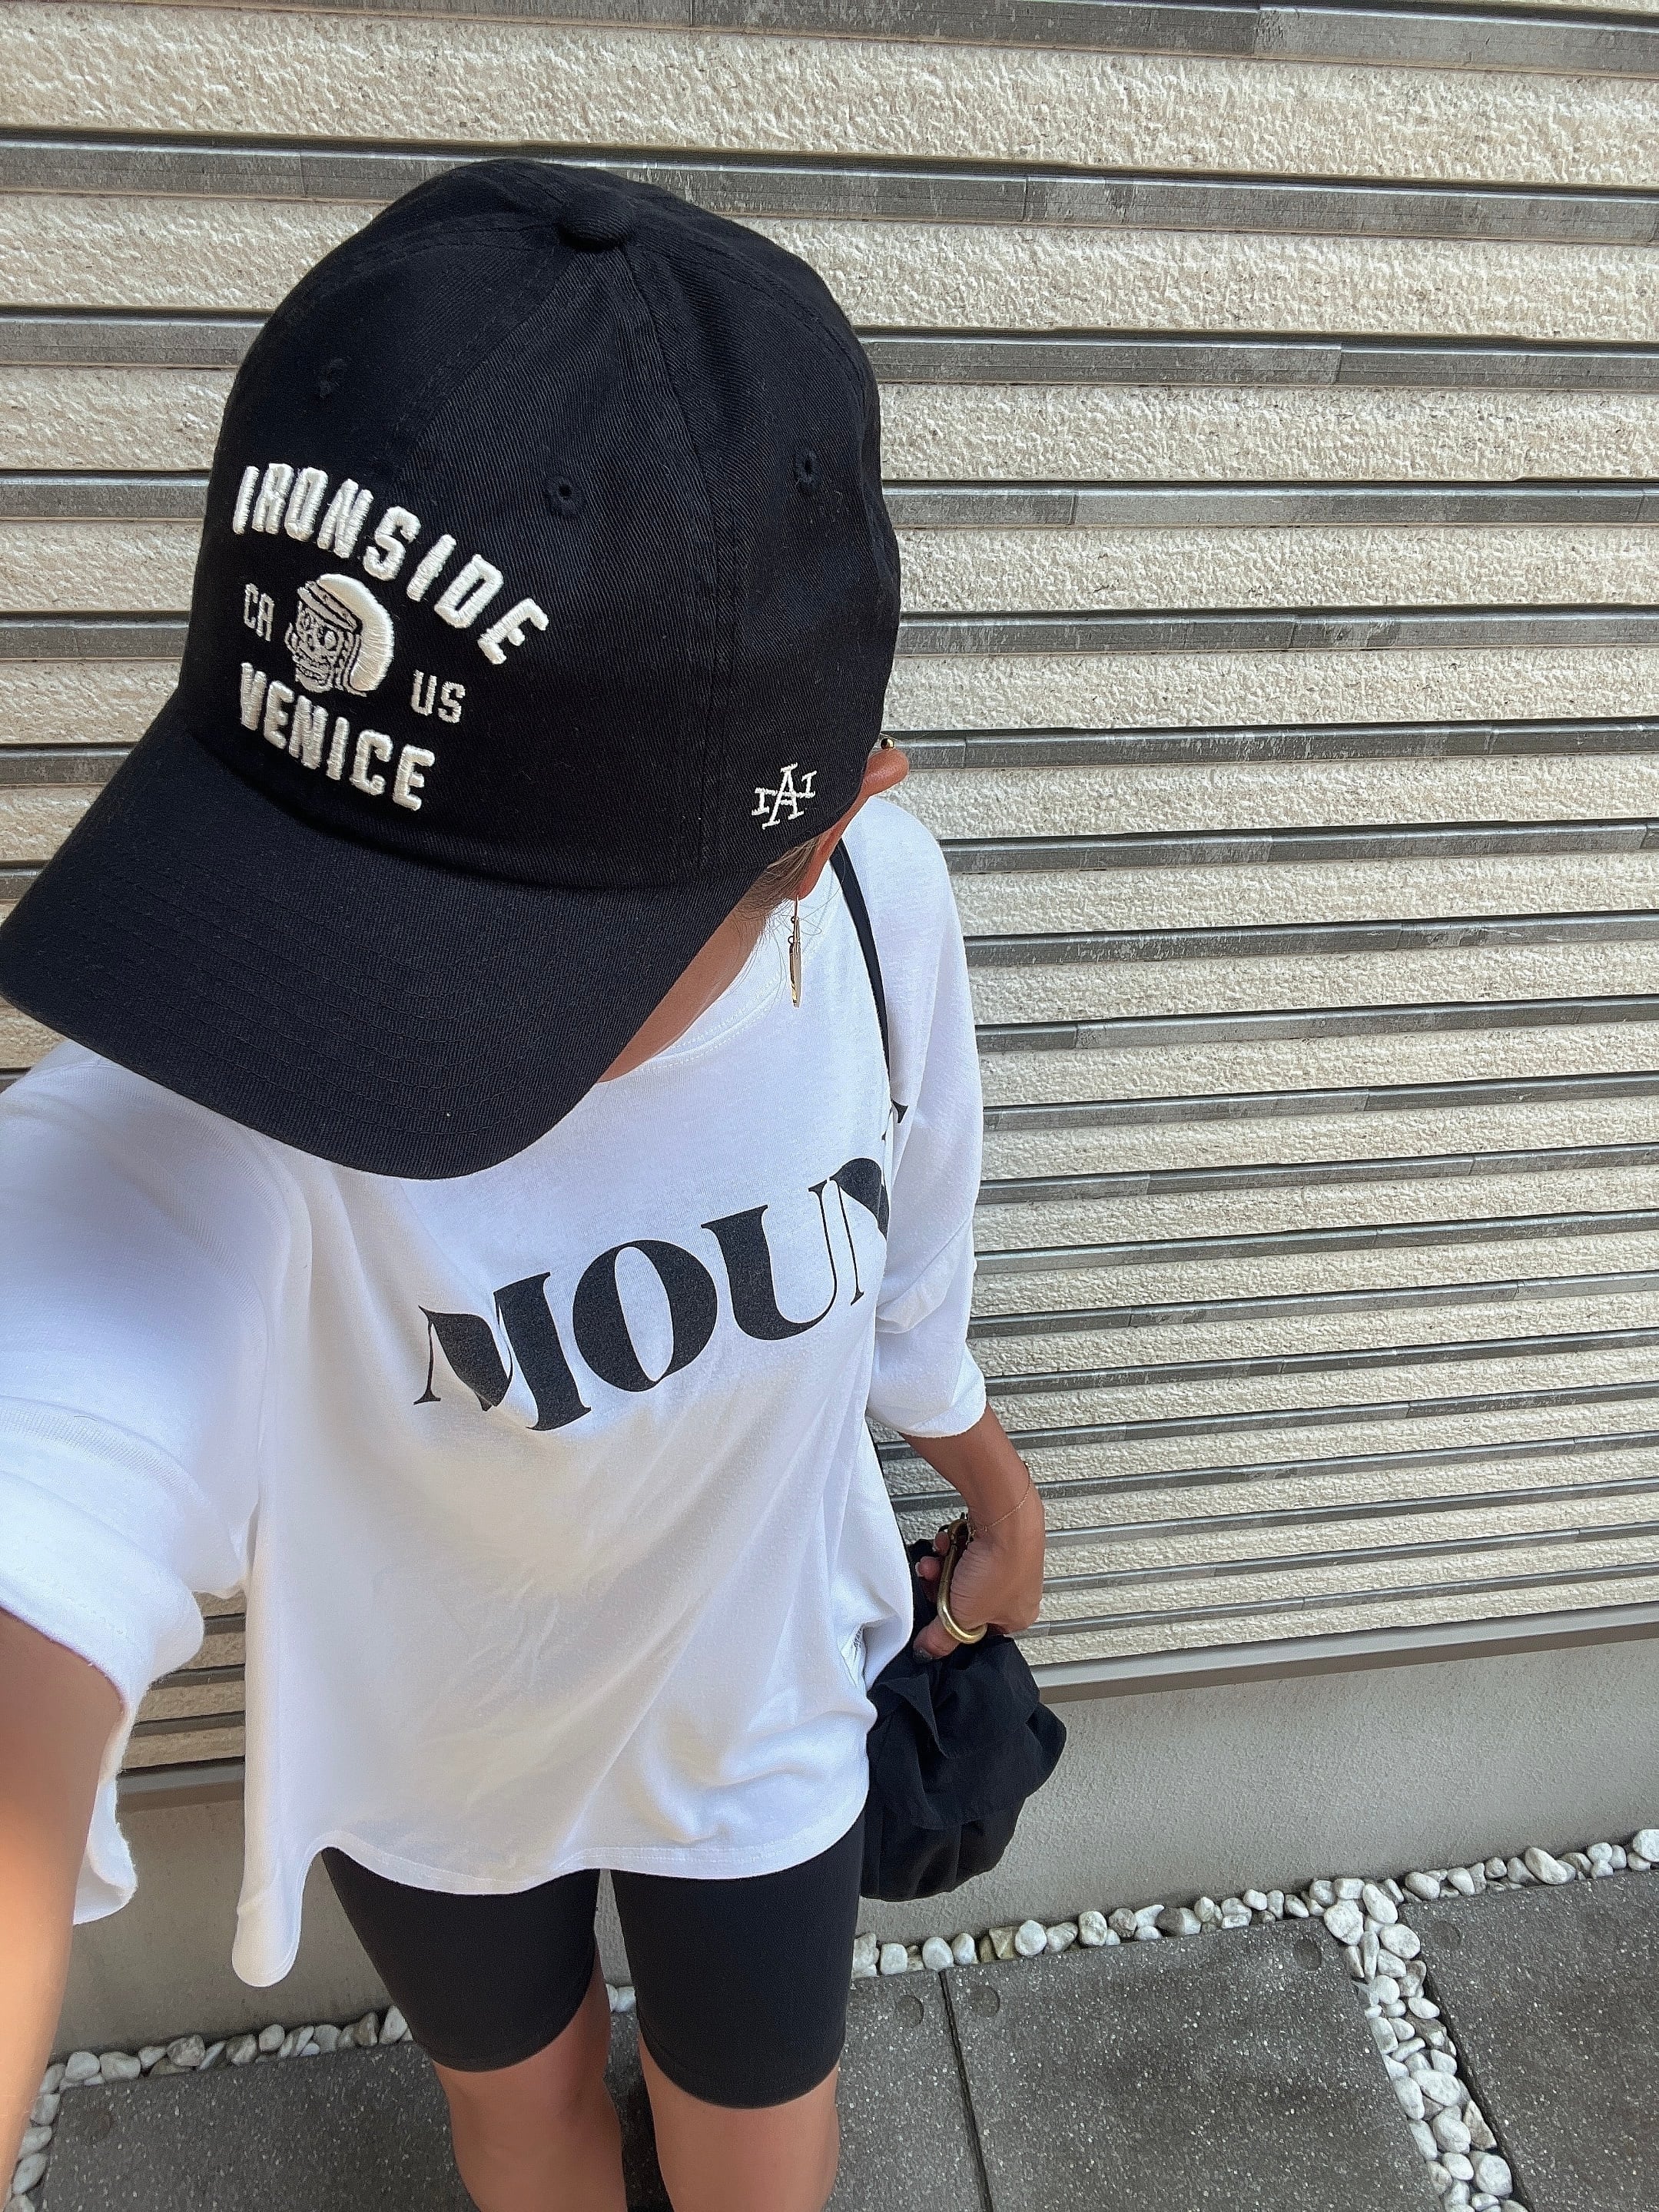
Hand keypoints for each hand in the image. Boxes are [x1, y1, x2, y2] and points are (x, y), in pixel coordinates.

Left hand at [912, 1498, 1044, 1659]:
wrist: (1004, 1520)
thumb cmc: (1000, 1569)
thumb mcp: (962, 1617)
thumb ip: (942, 1638)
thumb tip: (928, 1652)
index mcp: (1018, 1618)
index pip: (979, 1632)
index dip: (953, 1624)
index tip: (936, 1618)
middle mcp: (1016, 1590)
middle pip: (965, 1600)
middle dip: (942, 1591)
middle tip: (933, 1584)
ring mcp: (1007, 1562)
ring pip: (961, 1573)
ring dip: (941, 1568)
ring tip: (934, 1563)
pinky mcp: (995, 1537)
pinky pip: (964, 1549)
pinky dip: (951, 1547)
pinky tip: (947, 1543)